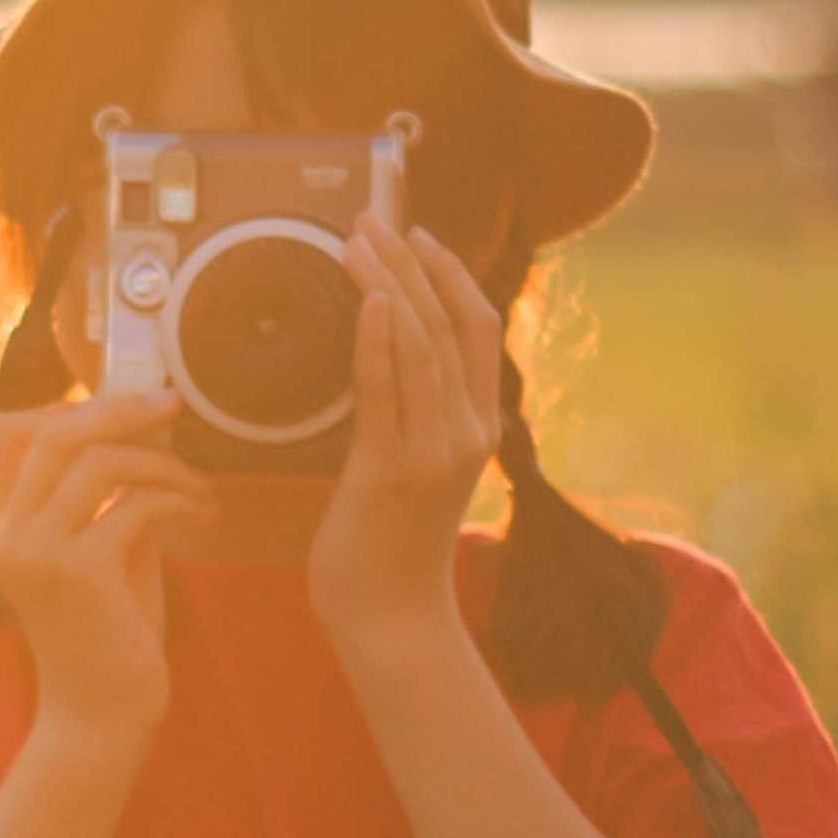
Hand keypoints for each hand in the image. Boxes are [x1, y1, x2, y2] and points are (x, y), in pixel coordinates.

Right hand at [0, 389, 206, 757]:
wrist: (100, 717)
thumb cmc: (108, 638)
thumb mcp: (106, 556)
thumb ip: (114, 502)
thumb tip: (152, 440)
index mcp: (7, 526)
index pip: (22, 436)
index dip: (80, 408)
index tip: (135, 406)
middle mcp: (10, 534)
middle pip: (57, 433)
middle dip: (122, 409)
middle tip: (173, 405)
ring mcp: (37, 552)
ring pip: (98, 462)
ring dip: (162, 463)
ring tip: (199, 486)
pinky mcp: (77, 573)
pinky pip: (135, 506)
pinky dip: (178, 501)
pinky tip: (204, 515)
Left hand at [307, 223, 501, 672]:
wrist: (391, 616)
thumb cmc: (393, 544)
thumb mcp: (420, 467)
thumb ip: (416, 412)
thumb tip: (386, 353)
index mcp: (478, 427)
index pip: (478, 329)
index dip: (452, 275)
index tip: (420, 236)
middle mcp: (465, 432)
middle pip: (448, 324)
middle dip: (410, 265)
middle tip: (375, 220)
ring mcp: (432, 451)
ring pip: (419, 346)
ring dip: (387, 286)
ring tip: (358, 242)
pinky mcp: (391, 470)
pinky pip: (387, 392)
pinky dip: (378, 341)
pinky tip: (368, 302)